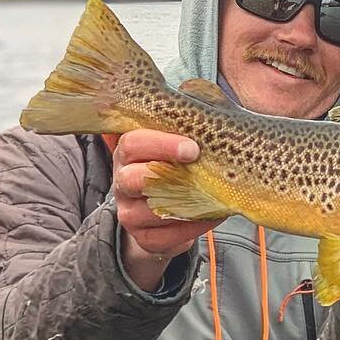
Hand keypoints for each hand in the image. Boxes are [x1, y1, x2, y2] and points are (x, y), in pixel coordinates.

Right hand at [110, 130, 221, 290]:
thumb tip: (209, 100)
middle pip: (132, 177)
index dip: (161, 144)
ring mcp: (129, 212)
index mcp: (130, 153)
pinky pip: (166, 236)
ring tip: (217, 194)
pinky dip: (194, 226)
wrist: (168, 217)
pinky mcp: (143, 238)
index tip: (192, 147)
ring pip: (150, 210)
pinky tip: (214, 215)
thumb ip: (191, 126)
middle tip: (199, 165)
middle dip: (167, 172)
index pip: (133, 143)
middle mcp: (122, 181)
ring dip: (187, 202)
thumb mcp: (180, 146)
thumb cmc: (179, 171)